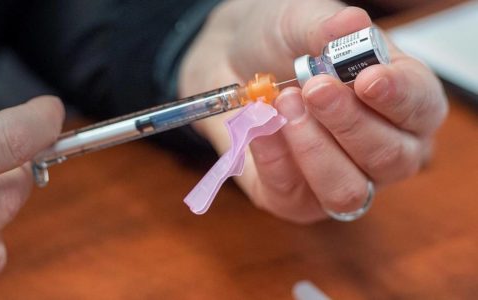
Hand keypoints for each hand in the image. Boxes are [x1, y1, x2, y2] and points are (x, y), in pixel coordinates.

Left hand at [179, 0, 446, 222]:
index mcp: (403, 100)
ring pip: (347, 191)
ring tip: (282, 104)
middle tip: (311, 88)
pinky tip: (260, 128)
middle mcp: (384, 149)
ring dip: (312, 148)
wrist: (234, 65)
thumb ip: (326, 27)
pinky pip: (294, 197)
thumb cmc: (282, 44)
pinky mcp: (298, 201)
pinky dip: (273, 159)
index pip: (421, 108)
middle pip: (389, 158)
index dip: (398, 98)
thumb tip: (351, 24)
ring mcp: (344, 180)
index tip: (367, 80)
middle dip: (347, 123)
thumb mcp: (301, 22)